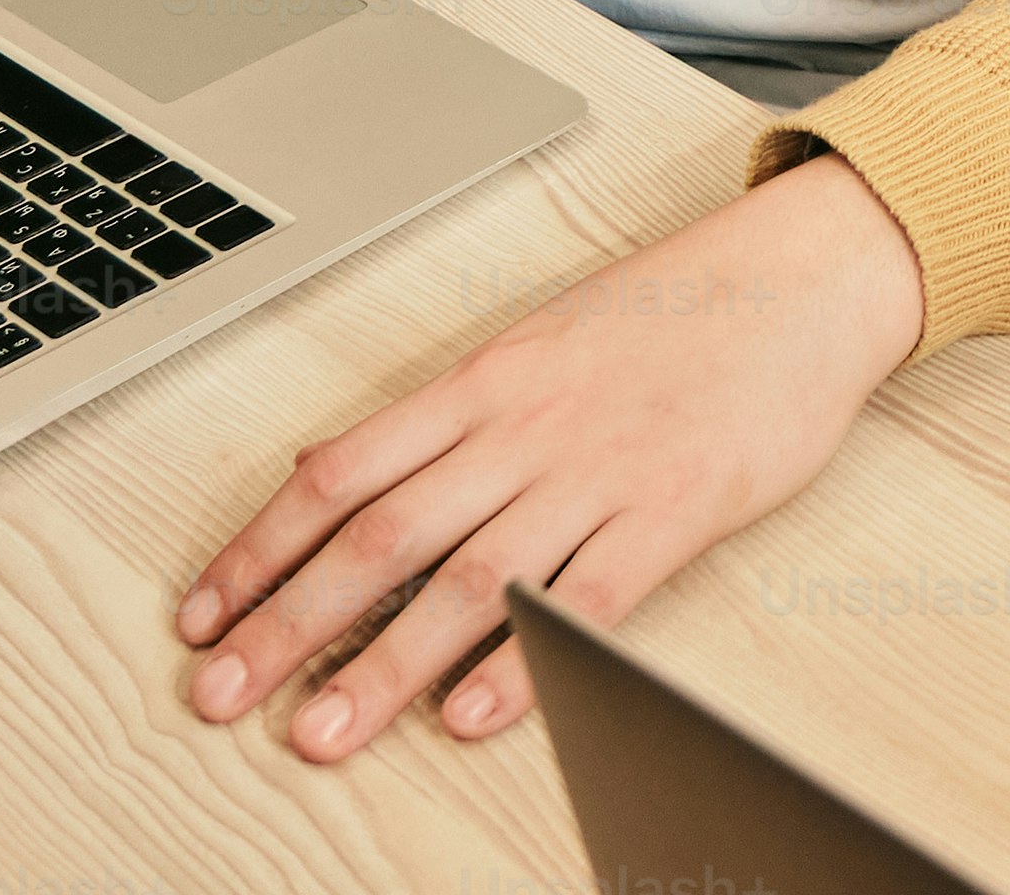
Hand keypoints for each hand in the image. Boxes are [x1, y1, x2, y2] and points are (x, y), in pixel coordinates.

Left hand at [176, 155, 926, 758]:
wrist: (806, 277)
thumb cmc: (677, 312)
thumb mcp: (540, 339)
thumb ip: (443, 414)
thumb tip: (334, 468)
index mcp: (483, 382)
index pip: (339, 472)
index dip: (259, 548)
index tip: (203, 614)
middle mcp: (524, 429)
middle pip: (380, 537)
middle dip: (289, 625)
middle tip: (221, 695)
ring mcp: (598, 472)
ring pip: (467, 581)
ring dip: (383, 666)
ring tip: (321, 732)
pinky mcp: (675, 512)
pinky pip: (584, 600)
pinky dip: (525, 663)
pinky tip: (474, 713)